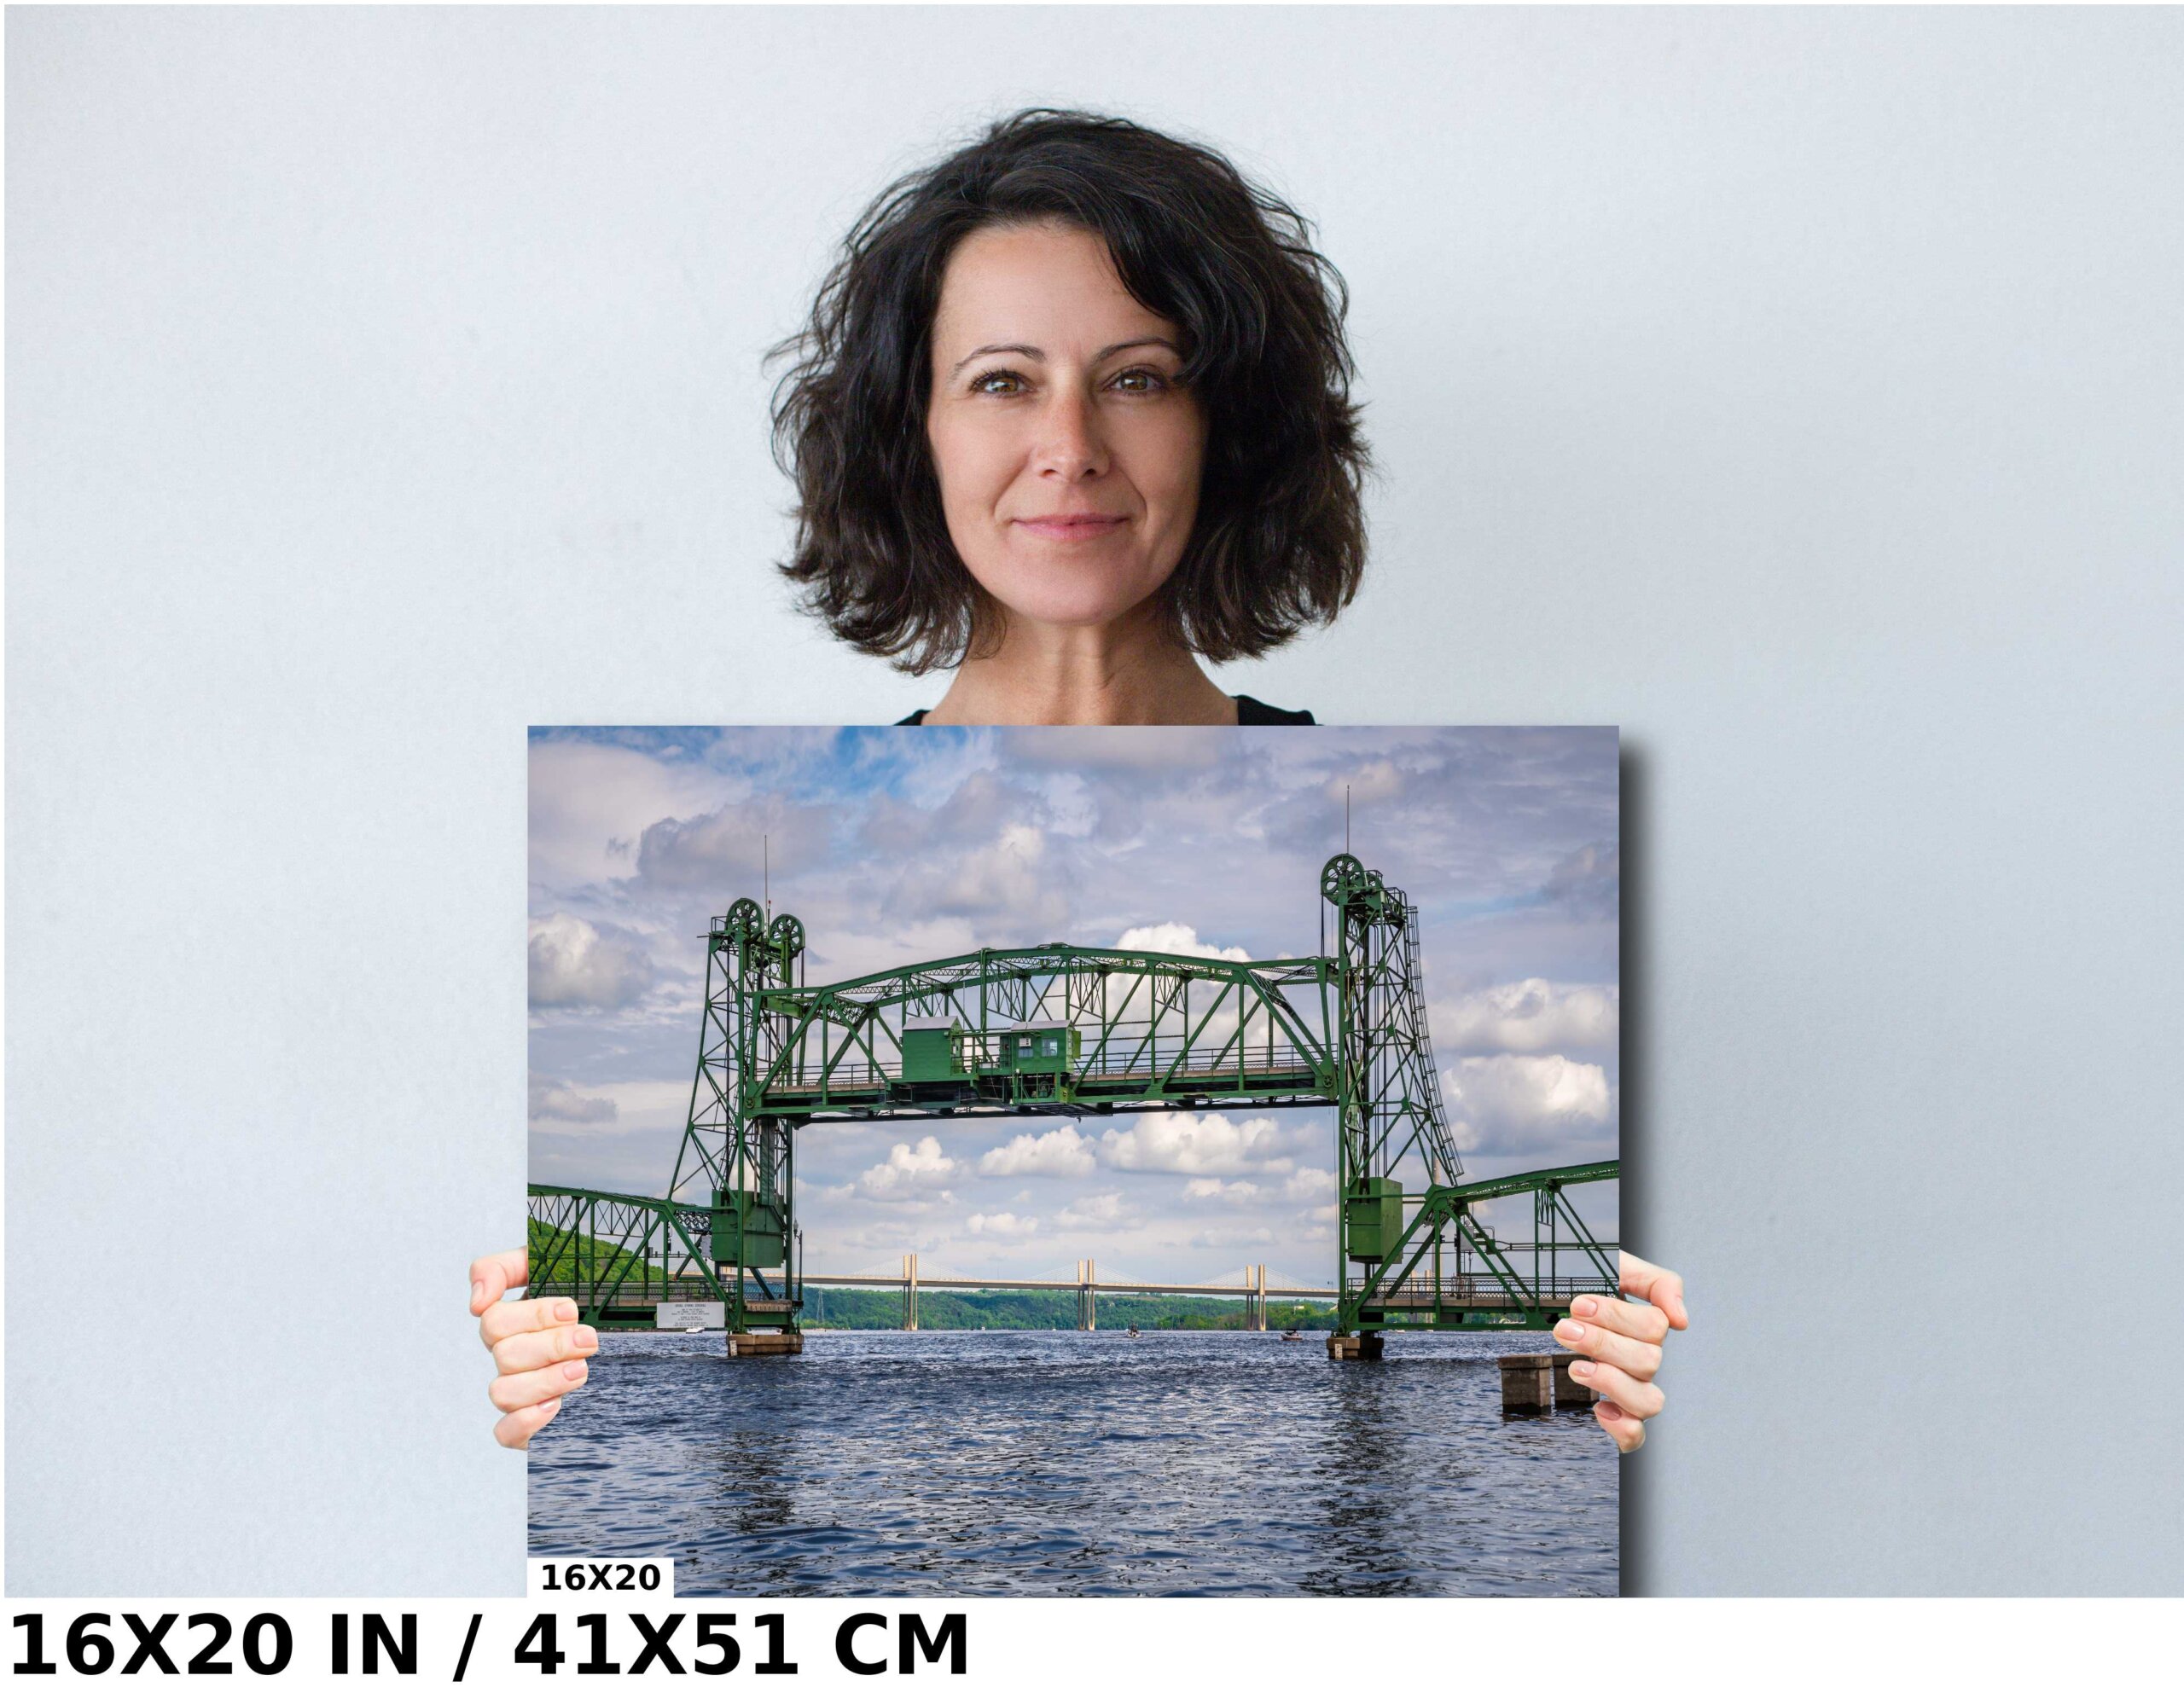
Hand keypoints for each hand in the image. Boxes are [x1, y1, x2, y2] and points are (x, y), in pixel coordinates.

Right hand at [470, 1246, 595, 1448]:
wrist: (626, 1331)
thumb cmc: (583, 1295)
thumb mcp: (547, 1265)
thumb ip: (503, 1268)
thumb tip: (477, 1302)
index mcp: (510, 1323)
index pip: (494, 1321)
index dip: (533, 1316)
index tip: (571, 1310)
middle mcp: (509, 1357)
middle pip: (505, 1356)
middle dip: (551, 1346)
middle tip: (587, 1339)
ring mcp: (517, 1391)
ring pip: (503, 1393)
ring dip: (545, 1381)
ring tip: (581, 1370)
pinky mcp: (528, 1424)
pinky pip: (505, 1433)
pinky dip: (526, 1422)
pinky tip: (556, 1406)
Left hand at [1552, 1250, 1687, 1452]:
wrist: (1557, 1296)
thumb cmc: (1589, 1285)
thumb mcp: (1618, 1266)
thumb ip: (1656, 1282)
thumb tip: (1681, 1320)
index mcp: (1648, 1327)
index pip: (1654, 1328)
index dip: (1616, 1317)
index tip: (1578, 1305)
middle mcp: (1645, 1360)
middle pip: (1648, 1362)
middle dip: (1602, 1344)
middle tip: (1566, 1329)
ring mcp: (1634, 1388)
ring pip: (1649, 1402)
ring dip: (1611, 1384)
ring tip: (1576, 1368)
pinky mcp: (1619, 1414)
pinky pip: (1636, 1436)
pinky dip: (1622, 1428)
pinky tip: (1599, 1408)